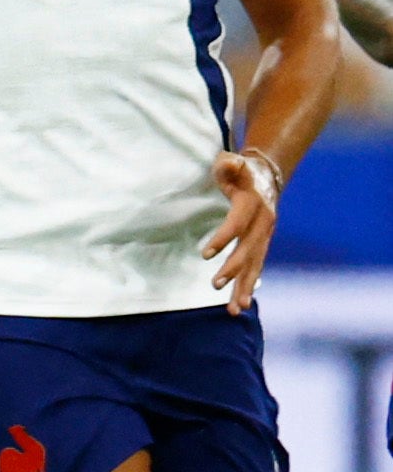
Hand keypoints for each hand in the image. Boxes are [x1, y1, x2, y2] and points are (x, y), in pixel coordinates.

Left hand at [204, 147, 283, 311]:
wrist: (267, 177)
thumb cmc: (241, 170)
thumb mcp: (232, 162)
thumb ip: (229, 165)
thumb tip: (228, 163)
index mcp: (253, 205)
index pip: (238, 224)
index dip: (223, 238)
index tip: (205, 254)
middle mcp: (263, 224)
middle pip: (249, 250)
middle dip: (234, 269)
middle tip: (214, 285)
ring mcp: (264, 237)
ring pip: (255, 265)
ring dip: (244, 287)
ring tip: (234, 309)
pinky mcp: (261, 245)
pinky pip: (255, 268)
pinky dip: (248, 286)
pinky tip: (239, 305)